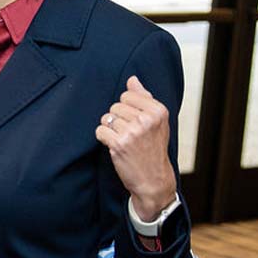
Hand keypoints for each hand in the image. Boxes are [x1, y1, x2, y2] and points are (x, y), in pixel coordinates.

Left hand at [96, 76, 176, 218]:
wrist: (153, 179)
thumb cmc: (153, 148)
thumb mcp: (156, 122)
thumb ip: (144, 98)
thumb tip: (132, 79)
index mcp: (158, 111)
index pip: (127, 95)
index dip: (126, 108)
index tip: (135, 122)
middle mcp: (146, 119)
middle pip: (115, 106)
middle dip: (117, 119)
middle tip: (128, 134)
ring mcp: (132, 132)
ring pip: (106, 118)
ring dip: (110, 129)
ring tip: (122, 140)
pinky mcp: (119, 144)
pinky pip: (100, 131)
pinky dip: (103, 138)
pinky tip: (114, 146)